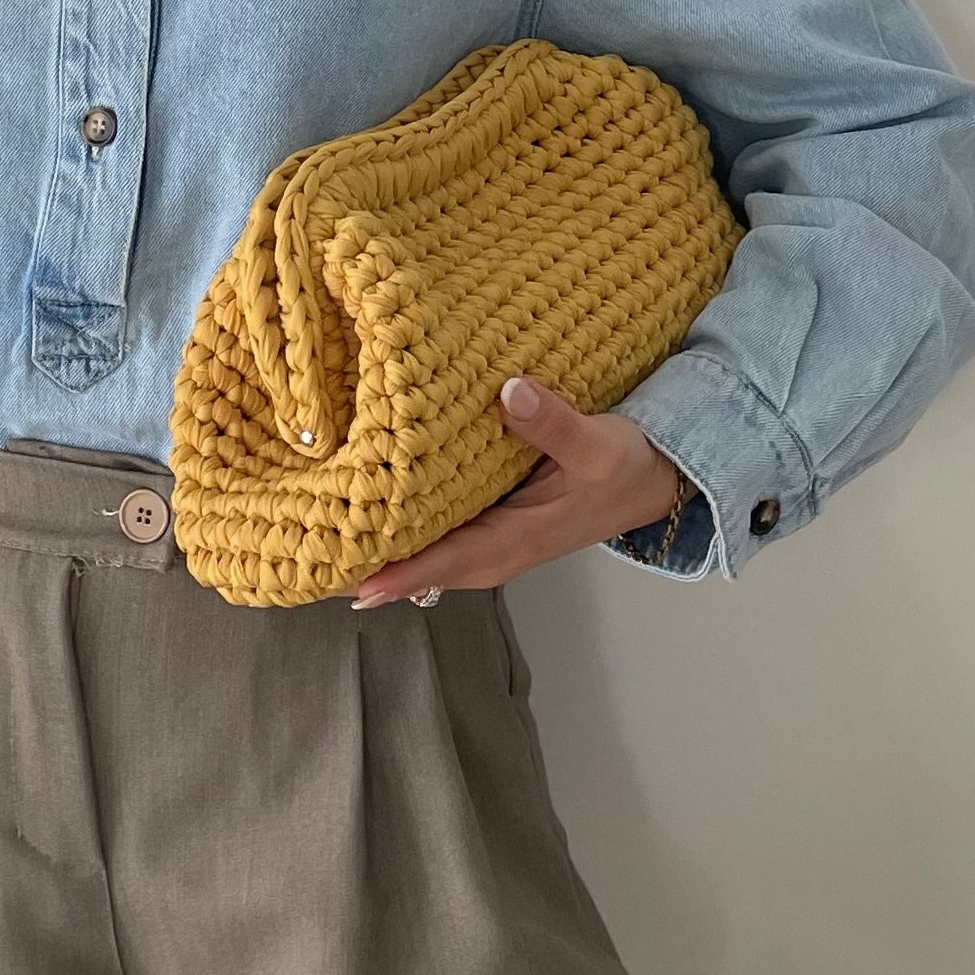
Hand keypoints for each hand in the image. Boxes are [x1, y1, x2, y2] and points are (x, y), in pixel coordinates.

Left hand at [351, 374, 683, 605]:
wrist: (659, 478)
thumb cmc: (627, 465)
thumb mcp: (597, 443)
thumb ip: (553, 422)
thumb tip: (509, 391)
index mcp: (519, 538)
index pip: (448, 561)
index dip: (402, 572)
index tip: (355, 583)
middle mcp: (501, 549)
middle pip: (428, 570)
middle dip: (377, 569)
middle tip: (316, 564)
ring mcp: (499, 539)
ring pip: (433, 555)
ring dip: (389, 553)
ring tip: (330, 544)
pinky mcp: (500, 522)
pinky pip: (445, 536)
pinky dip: (412, 534)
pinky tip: (379, 517)